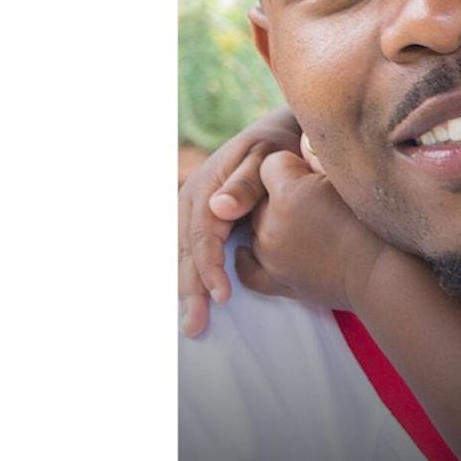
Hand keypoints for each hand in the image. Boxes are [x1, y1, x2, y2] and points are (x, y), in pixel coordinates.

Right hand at [178, 107, 300, 336]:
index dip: (209, 267)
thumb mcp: (265, 158)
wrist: (275, 134)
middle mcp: (192, 200)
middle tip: (195, 326)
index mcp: (205, 187)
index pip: (202, 236)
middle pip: (187, 251)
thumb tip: (218, 207)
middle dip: (191, 291)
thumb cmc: (275, 147)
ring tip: (193, 324)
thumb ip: (246, 184)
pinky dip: (191, 277)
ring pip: (185, 256)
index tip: (221, 296)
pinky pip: (191, 252)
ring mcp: (193, 211)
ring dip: (188, 290)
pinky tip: (194, 302)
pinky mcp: (200, 219)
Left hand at [234, 145, 384, 312]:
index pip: (272, 163)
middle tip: (316, 200)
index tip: (315, 173)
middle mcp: (271, 224)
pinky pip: (247, 269)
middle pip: (262, 195)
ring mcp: (270, 256)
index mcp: (288, 193)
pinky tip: (253, 250)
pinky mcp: (277, 282)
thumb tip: (305, 142)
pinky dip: (247, 258)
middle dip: (282, 193)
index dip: (293, 164)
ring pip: (256, 227)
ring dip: (274, 222)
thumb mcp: (350, 179)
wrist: (385, 275)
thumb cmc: (377, 226)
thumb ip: (320, 156)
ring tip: (307, 224)